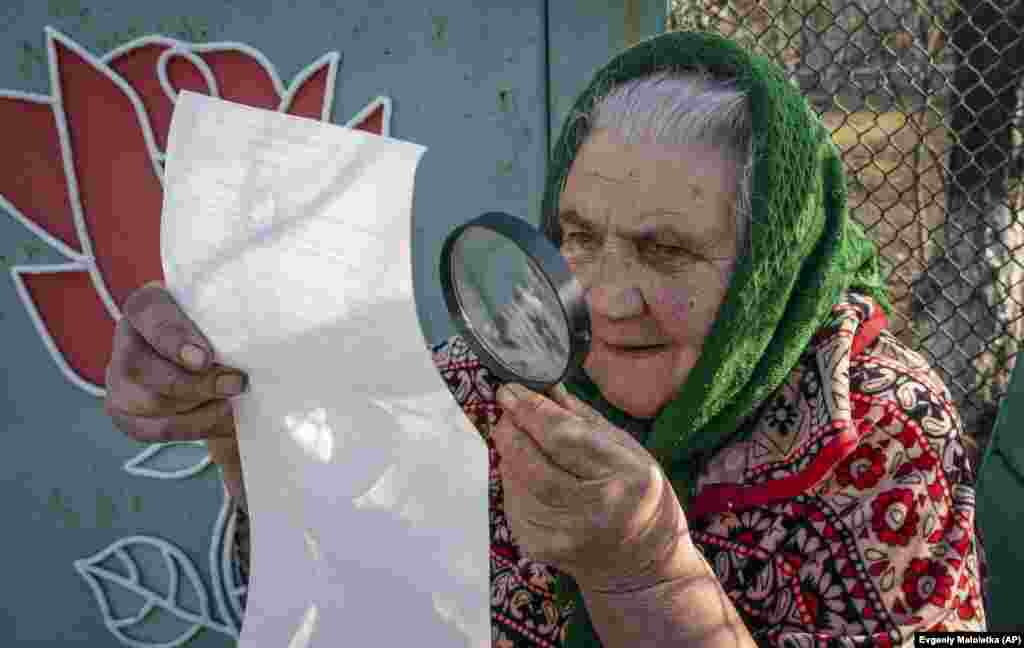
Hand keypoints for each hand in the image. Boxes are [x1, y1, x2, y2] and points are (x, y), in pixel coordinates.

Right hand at [104, 281, 248, 500]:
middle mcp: (125, 341)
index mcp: (147, 306)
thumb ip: (231, 318)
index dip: (172, 337)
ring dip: (199, 407)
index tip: (203, 358)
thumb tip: (260, 327)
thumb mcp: (226, 316)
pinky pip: (157, 430)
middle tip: (236, 384)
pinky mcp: (126, 414)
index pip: (148, 312)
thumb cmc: (223, 333)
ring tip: (233, 402)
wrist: (217, 366)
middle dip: (196, 383)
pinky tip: (221, 417)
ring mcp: (118, 381)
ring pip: (151, 403)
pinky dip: (195, 427)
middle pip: (142, 368)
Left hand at [492, 383, 690, 592]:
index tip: (511, 389)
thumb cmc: (639, 498)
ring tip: (511, 433)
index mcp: (626, 478)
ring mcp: (565, 535)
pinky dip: (510, 479)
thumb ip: (586, 420)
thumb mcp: (631, 452)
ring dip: (508, 453)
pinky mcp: (542, 548)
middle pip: (534, 463)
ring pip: (517, 483)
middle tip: (505, 406)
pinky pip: (514, 503)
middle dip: (512, 429)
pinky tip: (519, 467)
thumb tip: (546, 388)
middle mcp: (595, 511)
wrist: (641, 566)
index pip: (565, 438)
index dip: (532, 411)